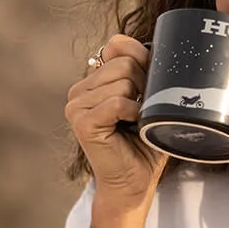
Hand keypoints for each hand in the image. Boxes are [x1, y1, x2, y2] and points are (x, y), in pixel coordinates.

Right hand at [65, 35, 166, 206]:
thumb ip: (146, 72)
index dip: (142, 60)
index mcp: (93, 82)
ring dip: (141, 102)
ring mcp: (77, 105)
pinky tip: (132, 127)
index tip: (151, 86)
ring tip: (137, 121)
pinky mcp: (82, 122)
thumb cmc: (146, 143)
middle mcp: (80, 90)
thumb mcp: (150, 101)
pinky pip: (117, 102)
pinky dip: (134, 113)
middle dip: (146, 84)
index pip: (118, 45)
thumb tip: (151, 44)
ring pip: (123, 81)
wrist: (136, 182)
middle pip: (124, 63)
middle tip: (146, 110)